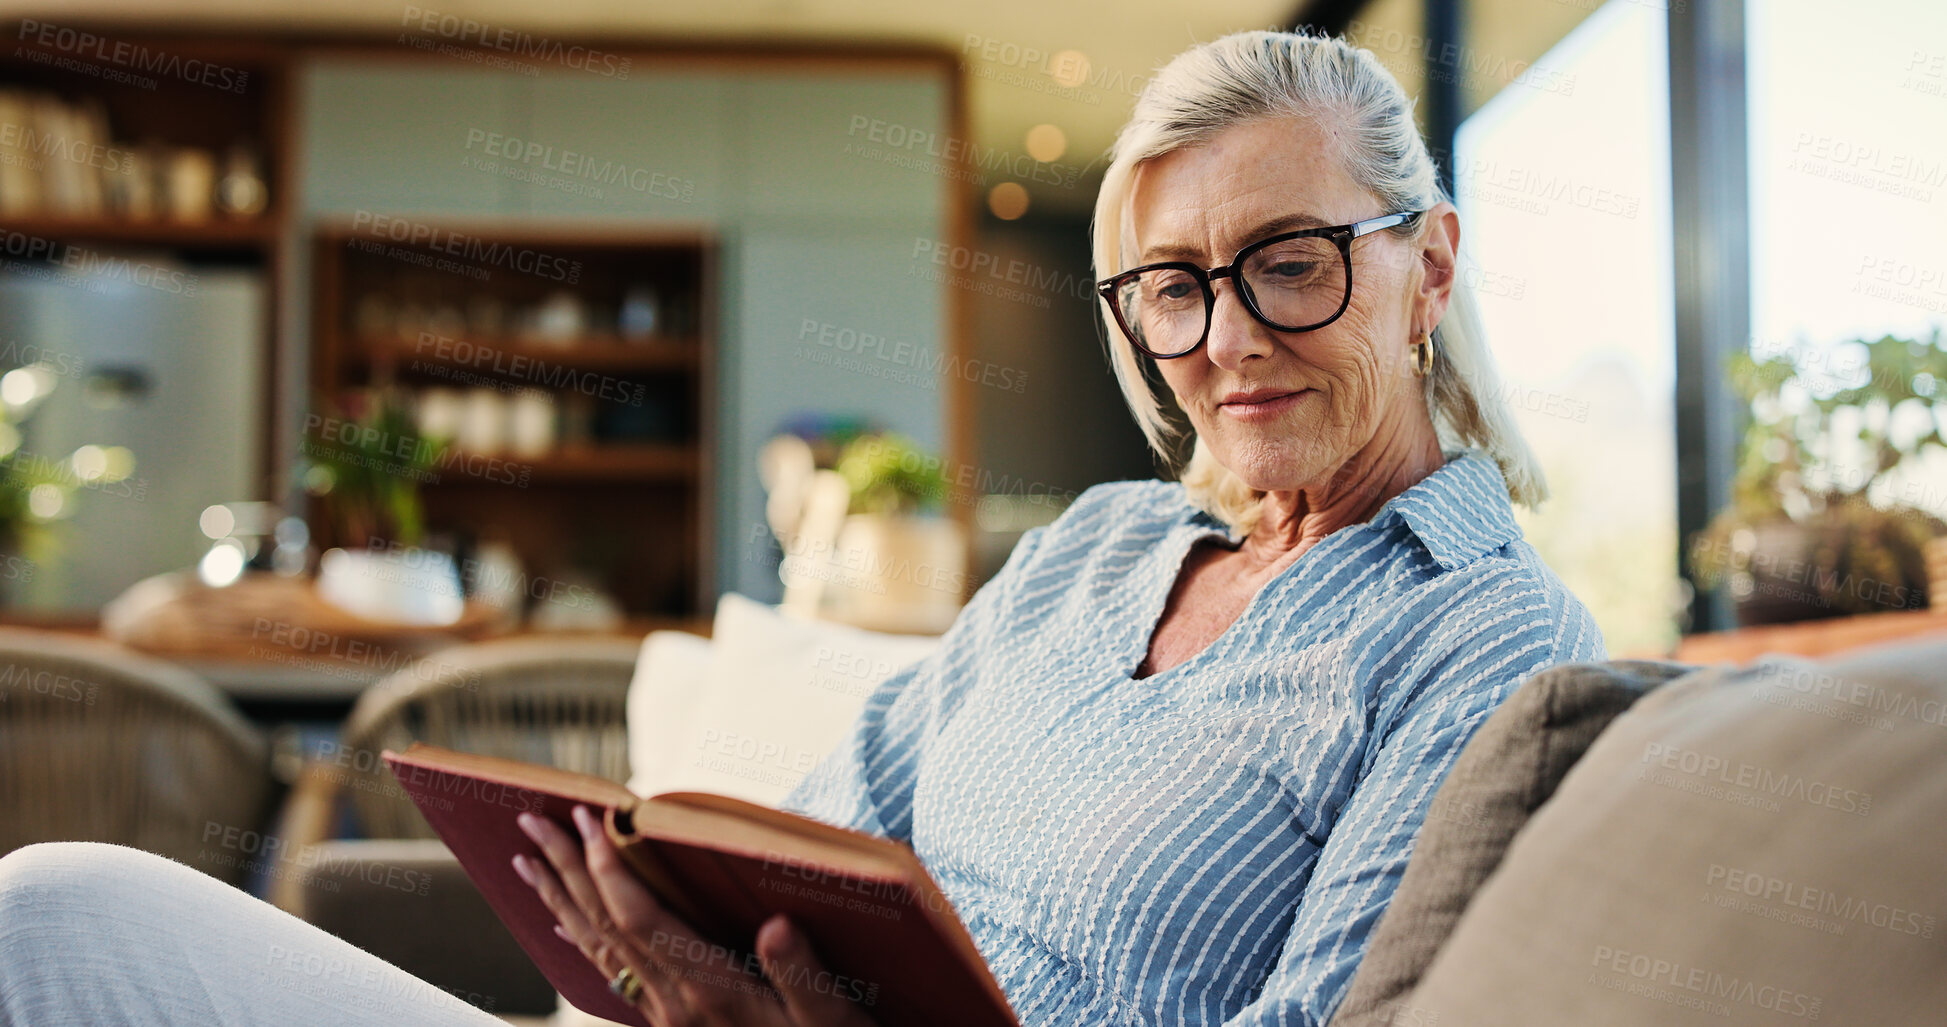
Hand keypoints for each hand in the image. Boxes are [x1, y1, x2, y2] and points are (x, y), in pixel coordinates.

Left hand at [514, 805, 877, 1026]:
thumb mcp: (833, 1014)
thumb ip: (802, 971)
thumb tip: (778, 925)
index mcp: (710, 989)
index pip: (641, 919)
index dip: (609, 867)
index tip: (588, 819)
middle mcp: (676, 1003)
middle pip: (604, 926)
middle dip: (567, 869)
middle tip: (531, 819)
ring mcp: (667, 1016)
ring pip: (598, 949)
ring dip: (561, 900)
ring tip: (527, 861)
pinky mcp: (671, 1022)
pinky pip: (612, 973)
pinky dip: (582, 940)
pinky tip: (563, 924)